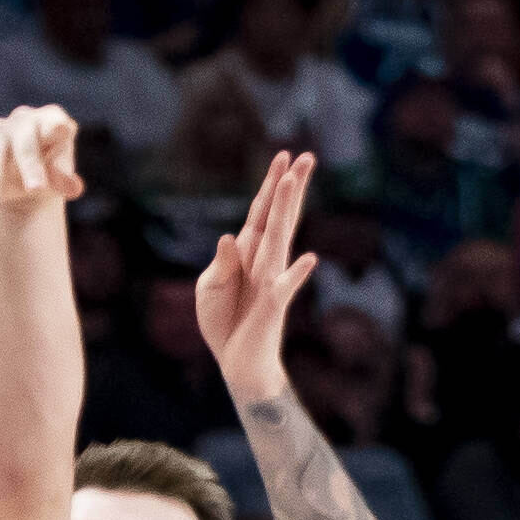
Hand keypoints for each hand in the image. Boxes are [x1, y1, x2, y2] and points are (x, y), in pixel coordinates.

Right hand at [0, 106, 81, 220]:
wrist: (28, 183)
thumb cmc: (49, 174)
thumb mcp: (60, 178)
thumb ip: (64, 179)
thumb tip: (74, 188)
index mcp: (51, 120)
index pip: (55, 123)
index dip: (56, 128)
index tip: (59, 133)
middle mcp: (24, 119)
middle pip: (25, 139)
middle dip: (29, 165)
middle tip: (35, 189)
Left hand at [191, 150, 319, 397]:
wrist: (237, 363)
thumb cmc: (224, 322)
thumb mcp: (209, 289)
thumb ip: (221, 263)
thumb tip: (230, 236)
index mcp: (248, 254)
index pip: (262, 213)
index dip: (271, 186)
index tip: (284, 156)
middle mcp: (265, 261)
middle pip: (278, 217)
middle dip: (290, 187)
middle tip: (306, 156)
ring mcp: (271, 281)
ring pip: (280, 239)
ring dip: (286, 210)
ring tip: (294, 182)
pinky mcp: (272, 307)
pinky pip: (284, 288)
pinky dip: (295, 274)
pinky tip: (309, 258)